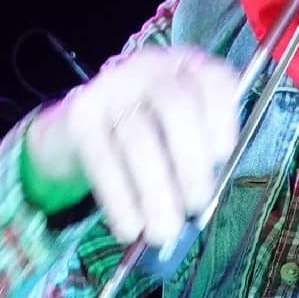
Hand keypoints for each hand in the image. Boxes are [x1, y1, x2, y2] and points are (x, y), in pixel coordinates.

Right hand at [23, 45, 239, 246]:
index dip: (222, 119)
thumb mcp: (176, 132)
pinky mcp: (81, 115)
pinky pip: (104, 160)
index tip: (223, 158)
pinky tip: (130, 227)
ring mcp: (112, 87)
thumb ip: (197, 154)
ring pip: (139, 139)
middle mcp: (151, 67)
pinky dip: (121, 200)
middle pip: (176, 108)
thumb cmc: (144, 134)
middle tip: (195, 204)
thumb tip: (204, 199)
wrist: (75, 128)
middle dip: (190, 161)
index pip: (215, 81)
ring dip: (155, 191)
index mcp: (186, 68)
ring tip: (164, 230)